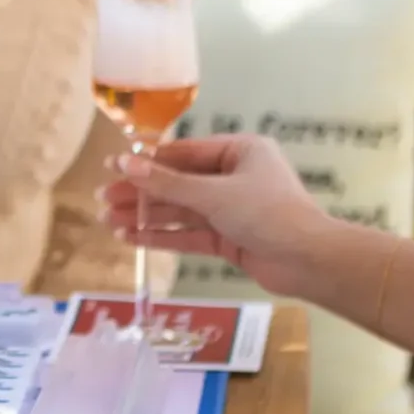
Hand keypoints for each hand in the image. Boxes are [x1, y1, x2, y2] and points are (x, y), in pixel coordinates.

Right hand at [99, 134, 336, 297]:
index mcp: (239, 152)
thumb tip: (123, 164)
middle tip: (104, 198)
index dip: (146, 161)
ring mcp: (232, 210)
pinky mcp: (230, 239)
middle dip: (142, 193)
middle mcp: (235, 177)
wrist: (309, 261)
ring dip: (147, 216)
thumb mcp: (212, 194)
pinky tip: (132, 238)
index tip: (112, 166)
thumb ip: (166, 183)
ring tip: (109, 221)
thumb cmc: (267, 213)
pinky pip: (190, 234)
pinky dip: (163, 236)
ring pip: (181, 211)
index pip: (183, 153)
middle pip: (178, 183)